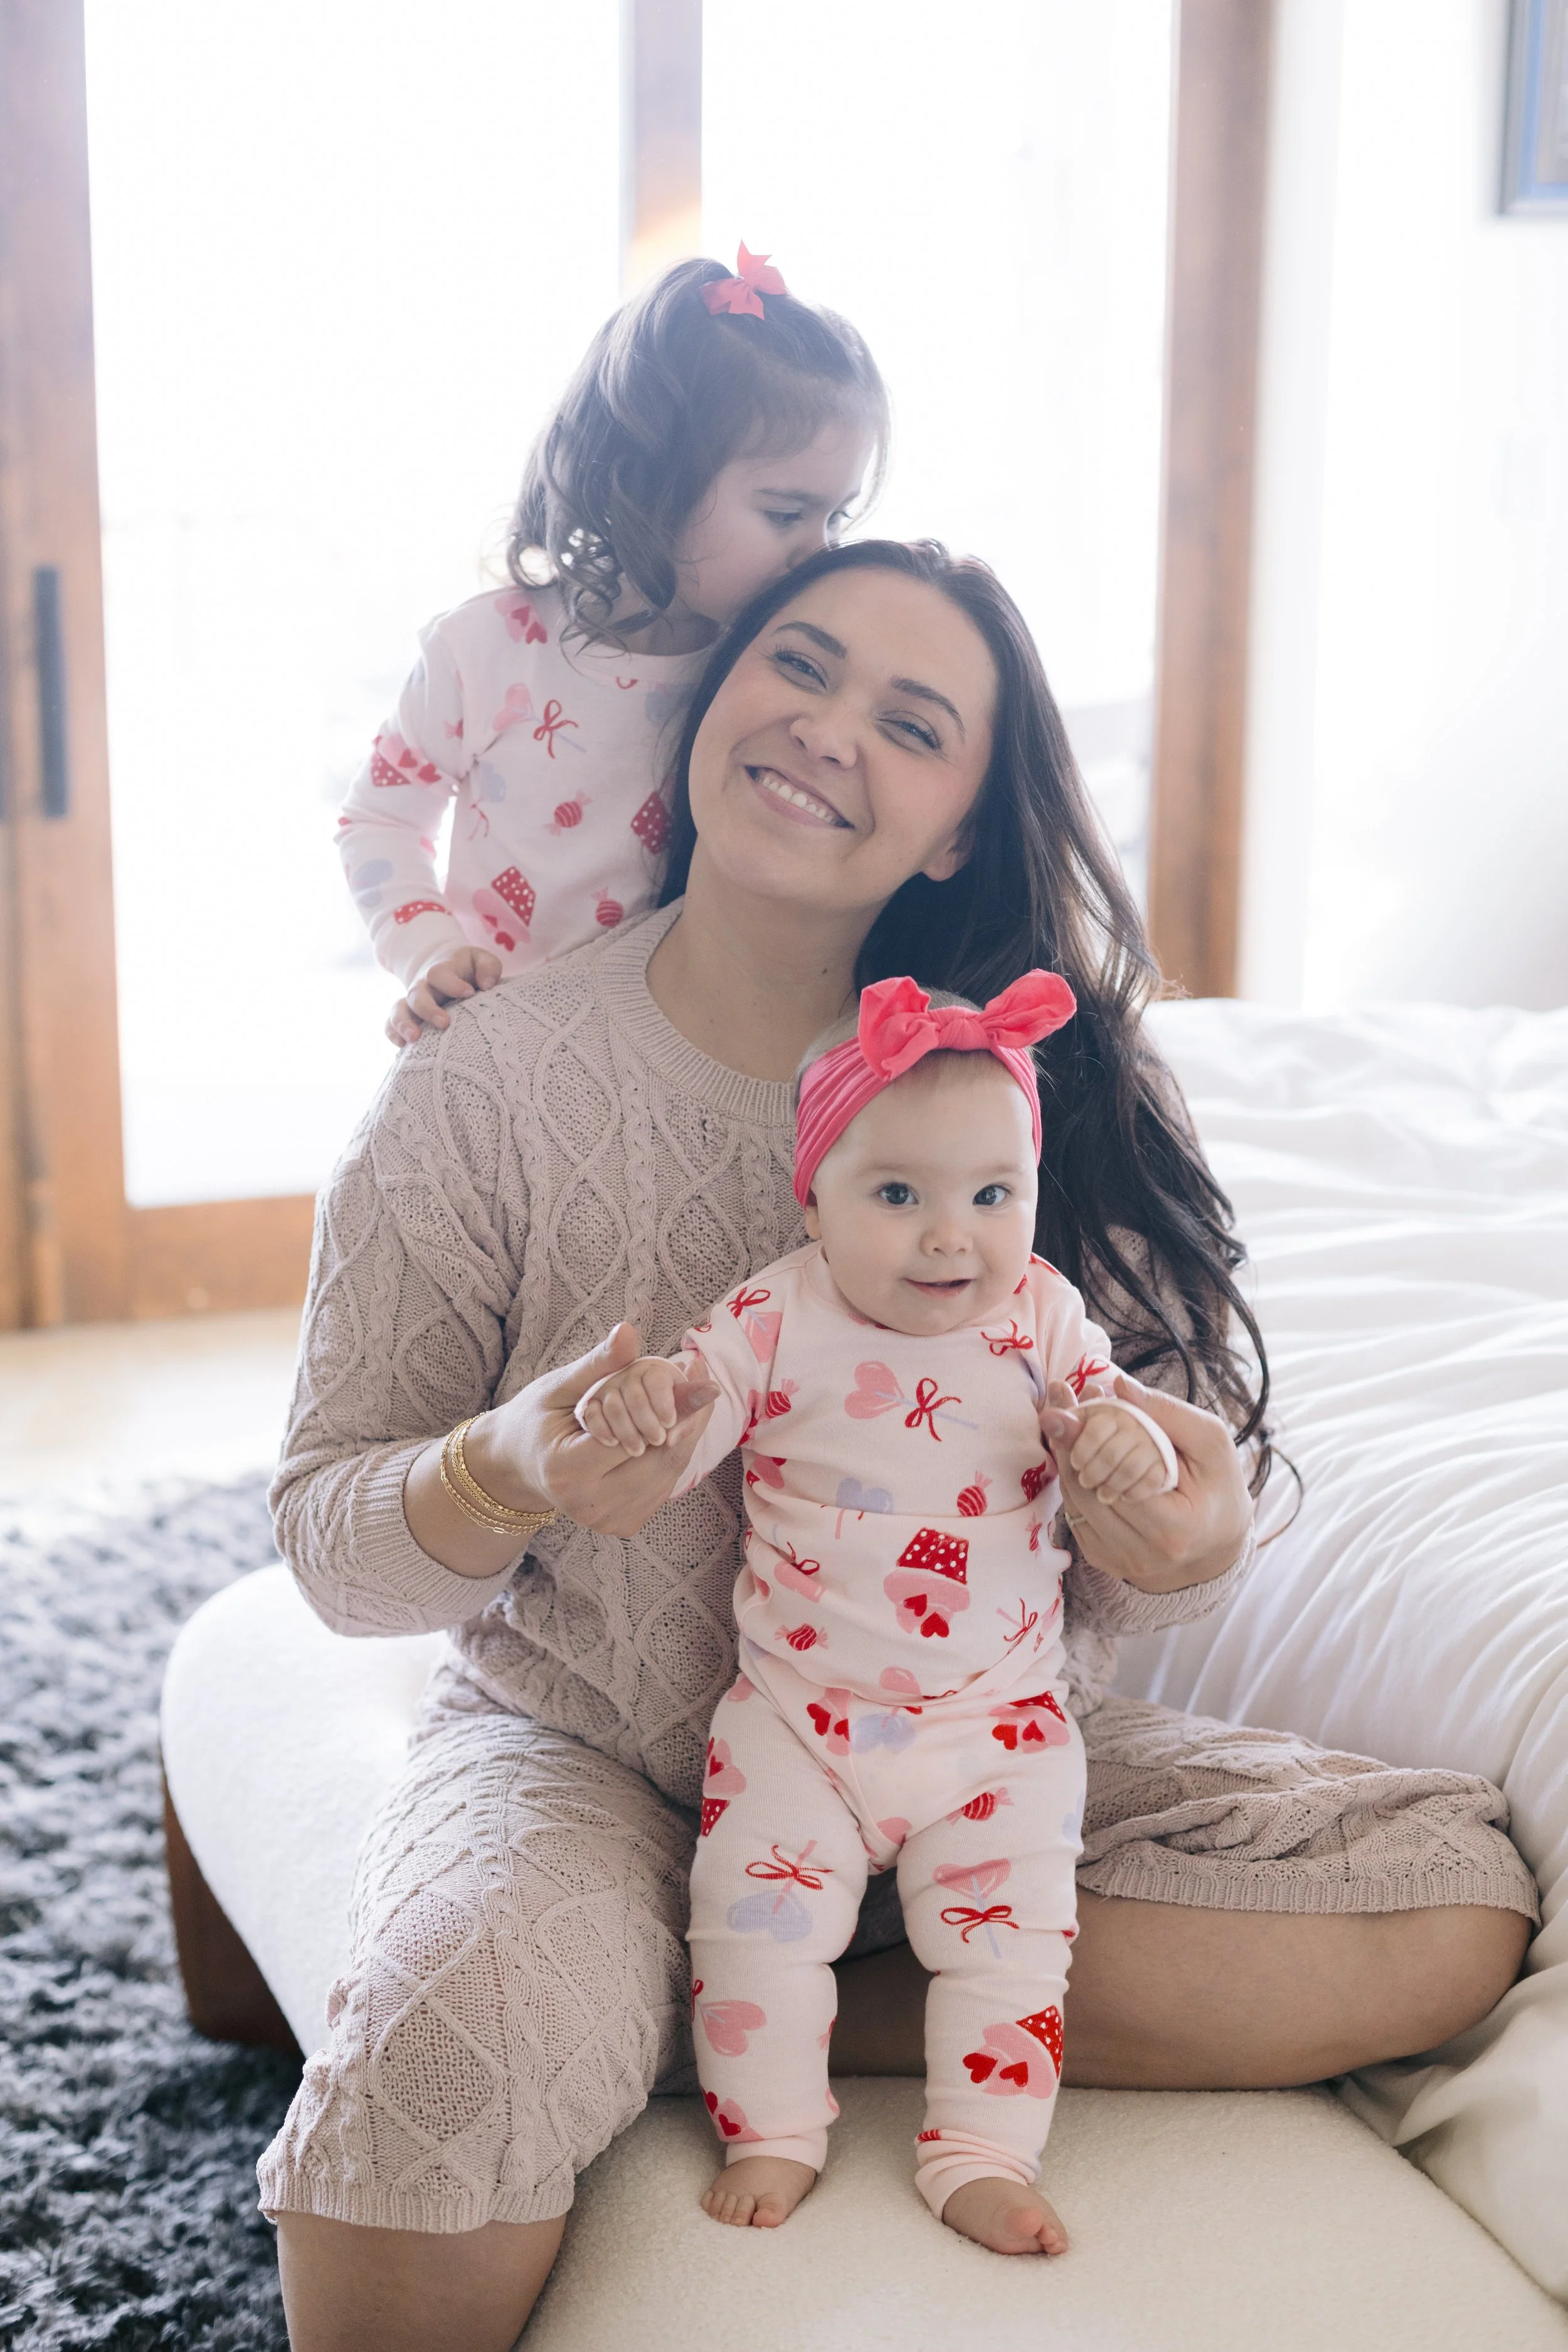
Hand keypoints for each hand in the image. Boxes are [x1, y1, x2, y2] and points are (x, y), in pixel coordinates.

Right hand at [386, 946, 502, 1045]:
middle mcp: (423, 986)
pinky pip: (391, 1023)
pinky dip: (392, 1033)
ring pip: (399, 1009)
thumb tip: (487, 984)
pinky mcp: (408, 1016)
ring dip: (404, 1023)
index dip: (451, 984)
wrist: (448, 970)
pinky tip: (401, 1046)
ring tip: (414, 1039)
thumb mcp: (482, 960)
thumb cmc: (469, 969)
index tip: (469, 993)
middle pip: (417, 994)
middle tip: (444, 1023)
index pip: (438, 974)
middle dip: (428, 1009)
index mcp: (441, 970)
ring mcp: (413, 1002)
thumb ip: (489, 967)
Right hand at [465, 1323, 717, 1538]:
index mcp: (567, 1470)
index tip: (703, 1376)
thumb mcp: (560, 1387)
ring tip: (695, 1400)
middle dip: (689, 1419)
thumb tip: (628, 1331)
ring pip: (668, 1475)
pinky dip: (673, 1456)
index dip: (675, 1406)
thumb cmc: (535, 1419)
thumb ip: (598, 1364)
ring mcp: (607, 1521)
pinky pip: (662, 1486)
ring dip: (686, 1437)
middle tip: (706, 1383)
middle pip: (660, 1459)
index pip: (636, 1436)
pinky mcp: (622, 1526)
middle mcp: (588, 1504)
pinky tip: (675, 1429)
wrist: (516, 1466)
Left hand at [1040, 1372, 1252, 1592]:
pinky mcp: (1103, 1560)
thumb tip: (1120, 1385)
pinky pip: (1074, 1514)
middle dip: (1069, 1441)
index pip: (1115, 1478)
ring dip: (1066, 1458)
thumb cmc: (1217, 1485)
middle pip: (1085, 1489)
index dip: (1090, 1437)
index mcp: (1174, 1529)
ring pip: (1073, 1501)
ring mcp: (1119, 1562)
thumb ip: (1167, 1413)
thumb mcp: (1210, 1442)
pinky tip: (1078, 1454)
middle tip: (1060, 1402)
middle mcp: (1141, 1554)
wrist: (1216, 1540)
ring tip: (1066, 1419)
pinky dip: (1073, 1480)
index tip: (1078, 1400)